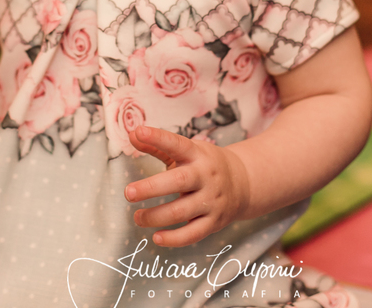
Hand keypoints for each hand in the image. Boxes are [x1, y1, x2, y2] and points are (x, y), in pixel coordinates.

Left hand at [123, 125, 250, 247]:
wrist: (243, 183)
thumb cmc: (204, 165)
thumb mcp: (187, 150)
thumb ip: (158, 145)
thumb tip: (132, 134)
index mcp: (197, 154)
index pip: (177, 143)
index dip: (158, 138)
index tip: (139, 132)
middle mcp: (206, 176)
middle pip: (179, 181)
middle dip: (151, 188)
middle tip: (128, 192)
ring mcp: (212, 200)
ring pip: (182, 211)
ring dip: (156, 216)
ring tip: (137, 217)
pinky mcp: (214, 222)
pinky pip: (193, 234)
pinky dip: (173, 239)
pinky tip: (156, 237)